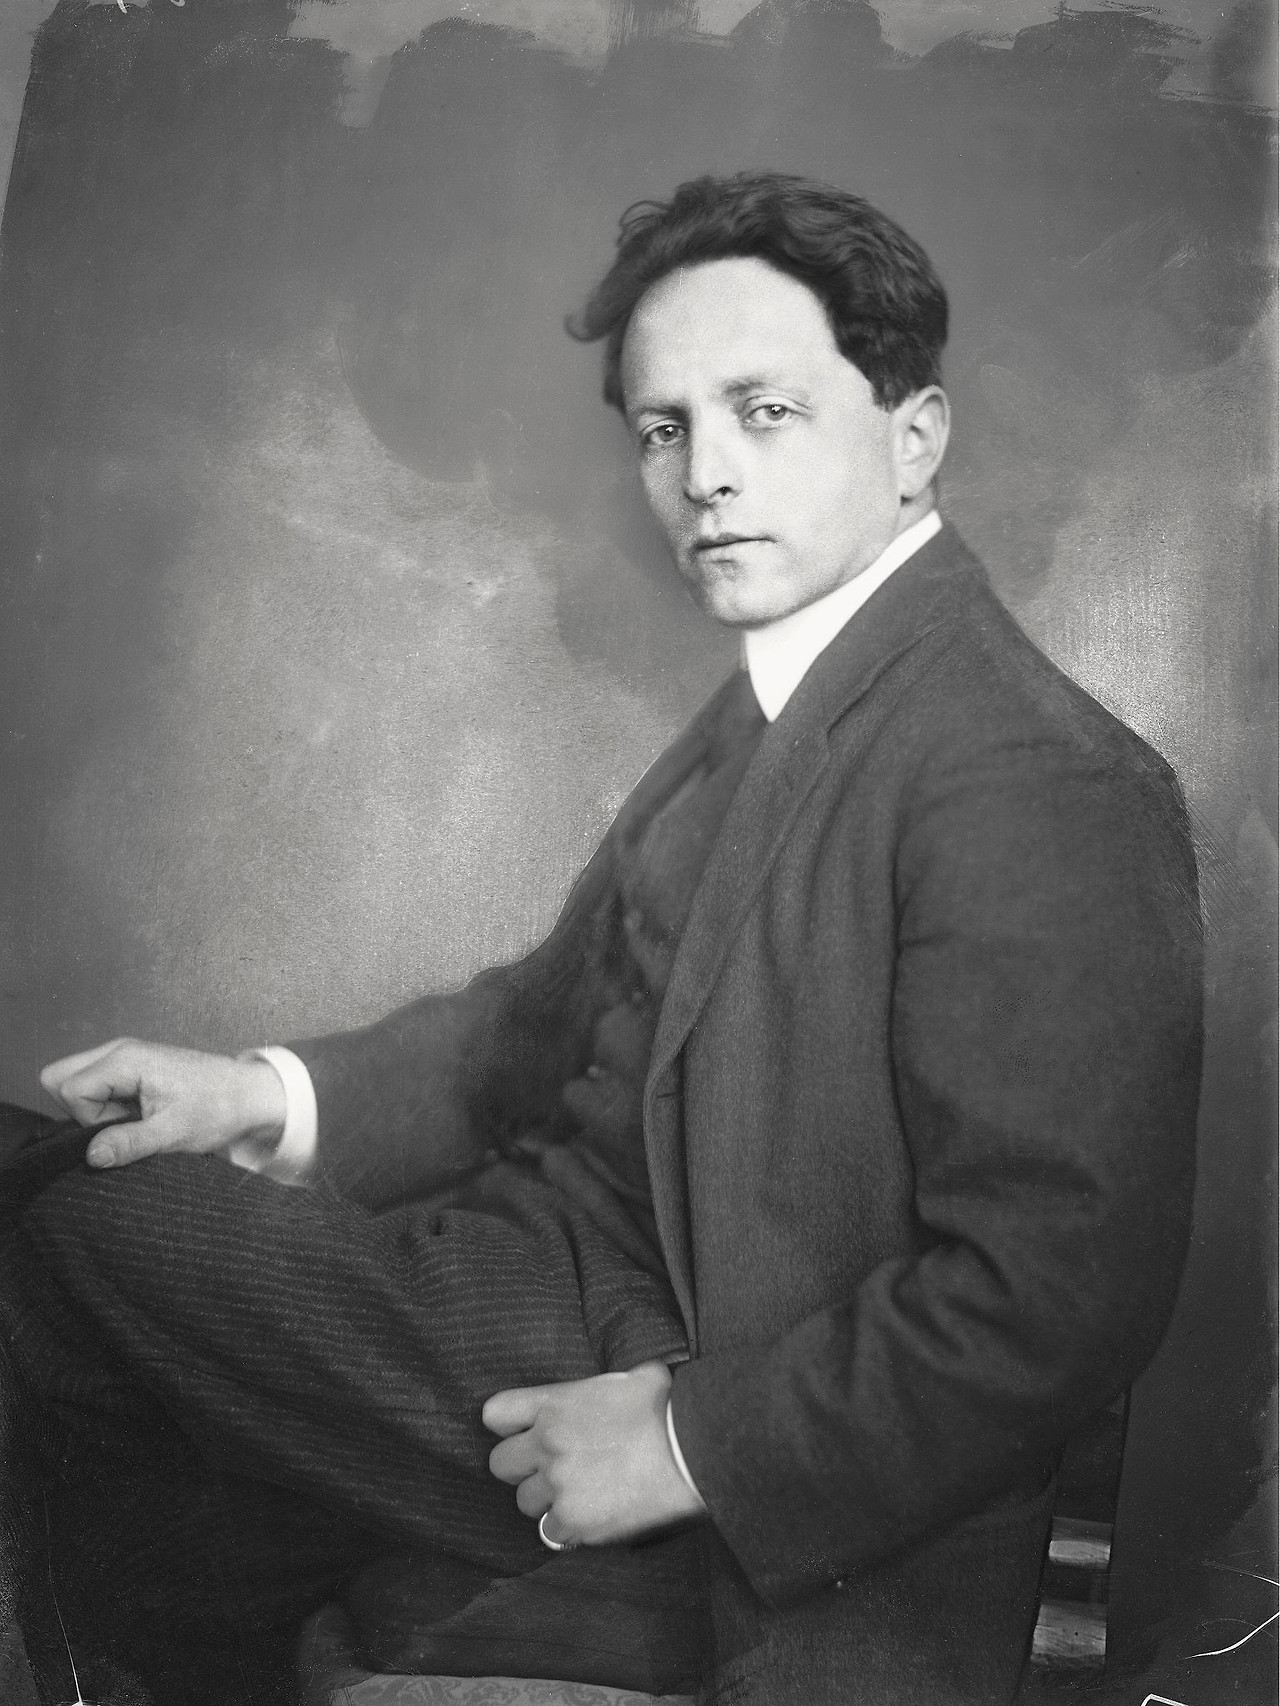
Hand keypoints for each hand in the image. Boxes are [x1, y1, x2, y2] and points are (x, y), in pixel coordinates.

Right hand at [40, 1038, 285, 1169]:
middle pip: (59, 1077)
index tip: (123, 1127)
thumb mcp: (174, 1133)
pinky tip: (139, 1115)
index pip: (69, 1088)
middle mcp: (119, 1050)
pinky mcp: (130, 1068)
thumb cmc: (218, 1107)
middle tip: (121, 1124)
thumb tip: (91, 1155)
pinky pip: (95, 1086)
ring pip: (75, 1082)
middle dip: (79, 1110)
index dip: (88, 1118)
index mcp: (126, 1059)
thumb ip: (129, 1143)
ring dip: (94, 1110)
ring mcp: (124, 1057)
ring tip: (136, 1120)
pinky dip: (106, 1106)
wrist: (248, 1094)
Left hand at [483, 1360, 704, 1547]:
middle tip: (550, 1469)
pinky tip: (593, 1517)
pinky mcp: (574, 1521)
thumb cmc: (667, 1409)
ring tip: (577, 1495)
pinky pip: (554, 1531)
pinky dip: (570, 1528)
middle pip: (500, 1465)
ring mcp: (557, 1485)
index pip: (497, 1413)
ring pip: (526, 1502)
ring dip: (546, 1500)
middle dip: (523, 1468)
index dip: (507, 1424)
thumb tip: (633, 1380)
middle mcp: (547, 1444)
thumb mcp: (635, 1376)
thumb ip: (614, 1384)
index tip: (523, 1431)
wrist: (689, 1452)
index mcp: (556, 1403)